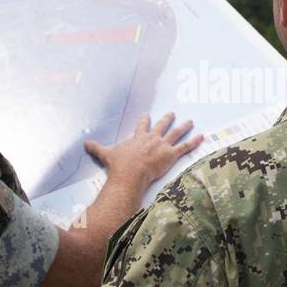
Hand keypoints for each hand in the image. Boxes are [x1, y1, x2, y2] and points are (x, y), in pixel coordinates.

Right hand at [85, 113, 202, 189]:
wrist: (130, 173)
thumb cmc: (119, 165)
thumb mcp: (106, 154)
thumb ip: (96, 147)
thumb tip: (84, 143)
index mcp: (138, 138)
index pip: (142, 126)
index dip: (145, 120)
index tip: (148, 115)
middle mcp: (151, 138)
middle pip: (161, 126)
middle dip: (167, 119)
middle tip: (172, 113)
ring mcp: (162, 145)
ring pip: (175, 133)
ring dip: (184, 127)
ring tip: (190, 121)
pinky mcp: (170, 154)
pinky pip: (185, 147)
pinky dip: (194, 142)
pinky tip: (202, 136)